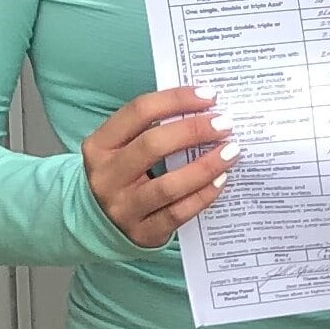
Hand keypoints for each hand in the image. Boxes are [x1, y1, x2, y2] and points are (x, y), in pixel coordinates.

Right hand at [82, 87, 236, 245]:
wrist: (97, 222)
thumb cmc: (121, 174)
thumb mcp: (121, 147)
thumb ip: (151, 128)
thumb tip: (203, 109)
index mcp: (100, 145)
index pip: (139, 111)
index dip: (177, 99)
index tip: (209, 96)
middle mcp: (106, 176)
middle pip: (153, 145)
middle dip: (194, 130)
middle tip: (225, 124)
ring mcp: (122, 208)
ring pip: (168, 185)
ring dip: (205, 166)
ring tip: (231, 152)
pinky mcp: (142, 233)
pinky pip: (178, 213)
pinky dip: (203, 195)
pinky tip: (221, 180)